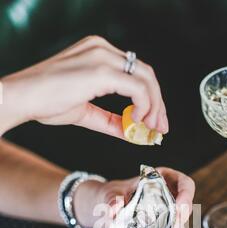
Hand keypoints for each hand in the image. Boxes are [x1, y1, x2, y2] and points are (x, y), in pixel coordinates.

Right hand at [1, 36, 167, 136]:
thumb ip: (109, 120)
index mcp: (98, 53)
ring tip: (150, 129)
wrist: (21, 98)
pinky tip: (137, 122)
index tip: (153, 121)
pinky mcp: (101, 70)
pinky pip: (137, 87)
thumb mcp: (84, 112)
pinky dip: (144, 106)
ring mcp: (102, 57)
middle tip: (160, 128)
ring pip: (146, 79)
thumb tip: (130, 133)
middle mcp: (103, 49)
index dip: (150, 99)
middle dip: (158, 104)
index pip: (136, 73)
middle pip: (146, 74)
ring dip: (154, 107)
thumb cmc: (45, 102)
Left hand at [74, 168, 194, 227]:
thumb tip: (114, 210)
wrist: (108, 205)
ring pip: (180, 220)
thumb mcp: (111, 193)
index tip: (179, 207)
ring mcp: (167, 210)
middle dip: (181, 218)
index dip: (187, 195)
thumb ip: (112, 200)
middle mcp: (168, 194)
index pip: (185, 184)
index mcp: (162, 178)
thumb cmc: (114, 193)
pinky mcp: (162, 224)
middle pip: (185, 205)